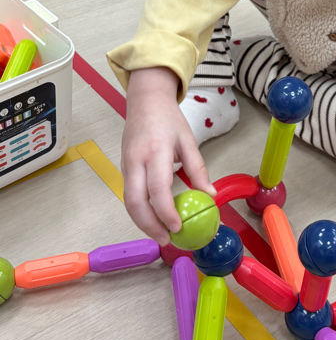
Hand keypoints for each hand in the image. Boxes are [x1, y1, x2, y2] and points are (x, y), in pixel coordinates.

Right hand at [121, 68, 215, 241]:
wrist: (144, 99)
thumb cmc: (167, 118)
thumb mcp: (188, 140)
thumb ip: (198, 168)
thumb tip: (209, 195)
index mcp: (155, 151)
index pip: (157, 188)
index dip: (165, 212)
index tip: (177, 227)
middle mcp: (136, 160)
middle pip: (135, 201)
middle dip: (149, 225)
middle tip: (166, 240)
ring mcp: (126, 165)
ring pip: (128, 201)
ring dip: (142, 222)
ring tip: (161, 234)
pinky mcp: (123, 168)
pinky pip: (129, 194)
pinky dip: (139, 211)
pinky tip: (153, 219)